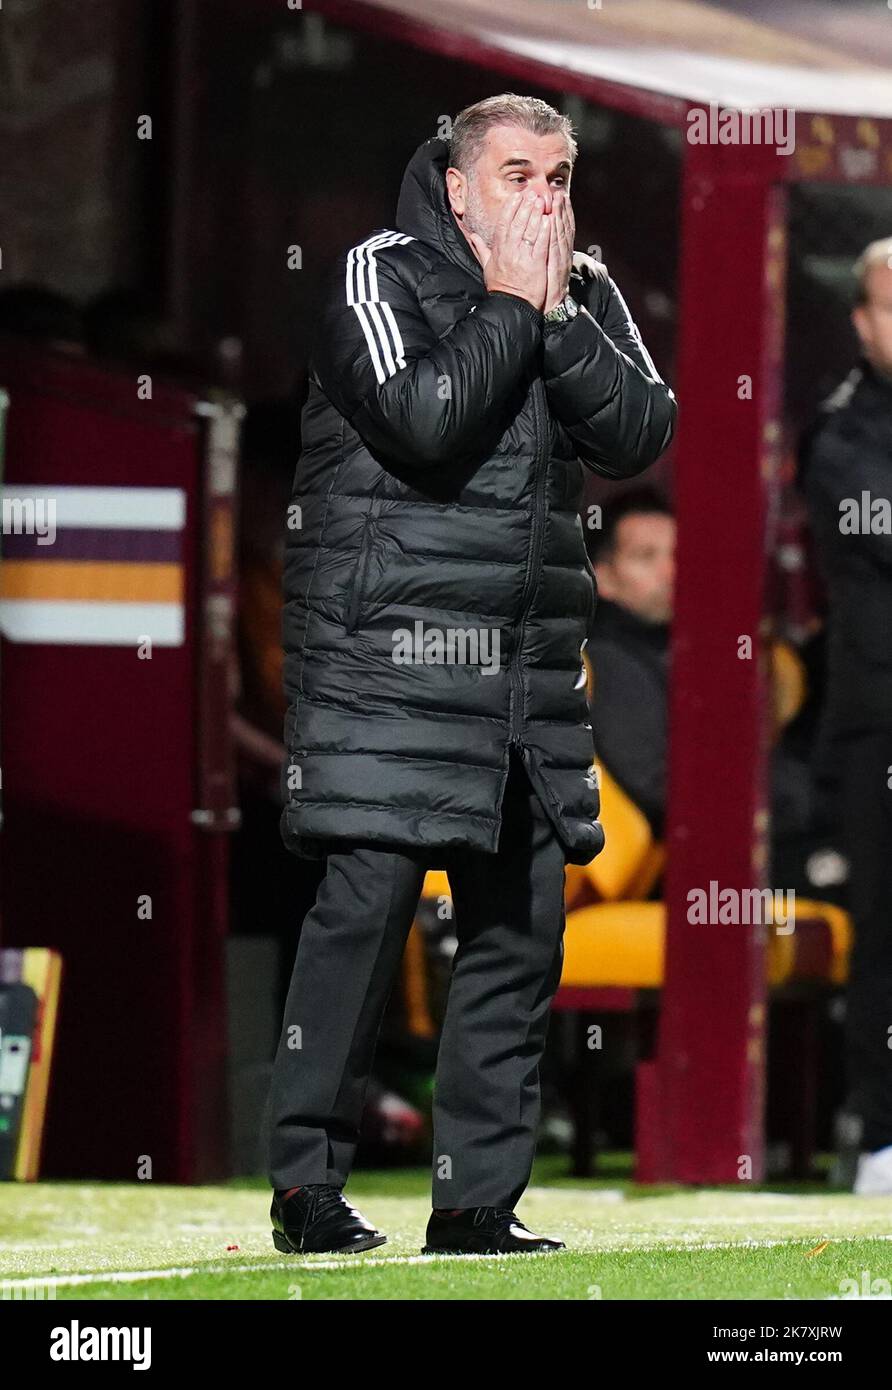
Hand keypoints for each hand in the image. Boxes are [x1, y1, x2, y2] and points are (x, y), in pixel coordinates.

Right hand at [467, 190, 549, 311]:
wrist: (511, 306)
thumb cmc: (500, 288)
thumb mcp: (487, 267)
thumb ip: (481, 249)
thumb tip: (472, 236)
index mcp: (498, 250)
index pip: (503, 224)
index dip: (510, 209)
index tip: (516, 197)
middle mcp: (509, 251)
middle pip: (517, 224)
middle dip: (524, 207)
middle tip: (531, 194)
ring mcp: (522, 257)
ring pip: (528, 231)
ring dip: (535, 215)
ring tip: (540, 202)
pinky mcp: (535, 265)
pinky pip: (539, 245)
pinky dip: (543, 232)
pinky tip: (548, 220)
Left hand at [543, 190, 574, 313]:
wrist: (549, 308)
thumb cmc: (542, 288)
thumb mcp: (541, 267)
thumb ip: (539, 251)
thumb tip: (535, 238)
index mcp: (556, 252)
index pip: (559, 227)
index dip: (560, 211)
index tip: (557, 196)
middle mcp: (561, 253)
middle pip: (562, 226)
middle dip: (561, 208)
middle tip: (558, 191)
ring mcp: (560, 259)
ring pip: (560, 232)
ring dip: (560, 214)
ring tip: (558, 198)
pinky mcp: (556, 266)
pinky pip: (555, 246)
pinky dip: (554, 232)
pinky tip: (552, 220)